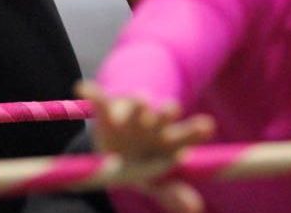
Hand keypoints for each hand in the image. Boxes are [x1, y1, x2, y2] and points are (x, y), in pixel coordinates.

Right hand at [78, 81, 214, 212]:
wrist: (116, 148)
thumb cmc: (143, 166)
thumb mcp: (156, 182)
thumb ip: (172, 193)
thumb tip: (195, 209)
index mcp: (170, 140)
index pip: (187, 134)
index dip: (196, 130)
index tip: (207, 126)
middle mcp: (154, 122)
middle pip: (166, 113)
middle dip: (168, 111)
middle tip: (170, 110)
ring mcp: (132, 113)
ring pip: (140, 103)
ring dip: (141, 102)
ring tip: (141, 102)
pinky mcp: (109, 108)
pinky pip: (101, 100)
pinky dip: (92, 93)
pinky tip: (83, 90)